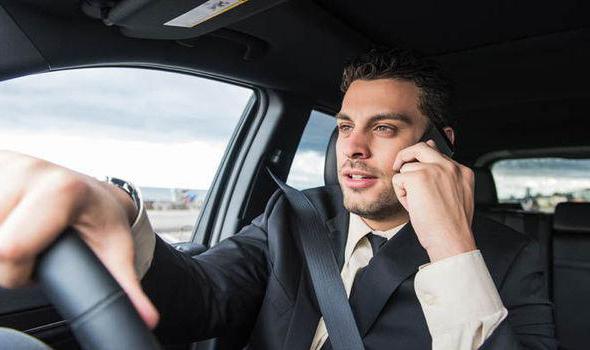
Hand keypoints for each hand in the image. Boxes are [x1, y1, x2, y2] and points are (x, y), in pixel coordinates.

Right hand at [0, 150, 158, 327]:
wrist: (90, 190)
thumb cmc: (101, 219)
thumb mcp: (115, 250)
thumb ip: (124, 286)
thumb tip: (145, 317)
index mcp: (62, 190)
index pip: (11, 249)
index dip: (21, 270)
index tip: (40, 264)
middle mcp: (30, 171)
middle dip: (10, 258)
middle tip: (36, 248)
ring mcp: (7, 166)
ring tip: (27, 233)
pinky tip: (13, 221)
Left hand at [391, 141, 475, 261]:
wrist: (452, 240)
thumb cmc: (452, 225)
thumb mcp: (456, 196)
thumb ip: (446, 178)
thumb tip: (431, 156)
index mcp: (462, 171)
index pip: (437, 154)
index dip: (423, 164)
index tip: (419, 176)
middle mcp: (450, 166)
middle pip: (421, 147)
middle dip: (406, 156)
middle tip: (398, 168)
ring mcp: (434, 170)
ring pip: (406, 168)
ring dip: (406, 186)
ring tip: (417, 203)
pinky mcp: (418, 177)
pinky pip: (398, 179)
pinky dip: (401, 195)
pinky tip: (413, 206)